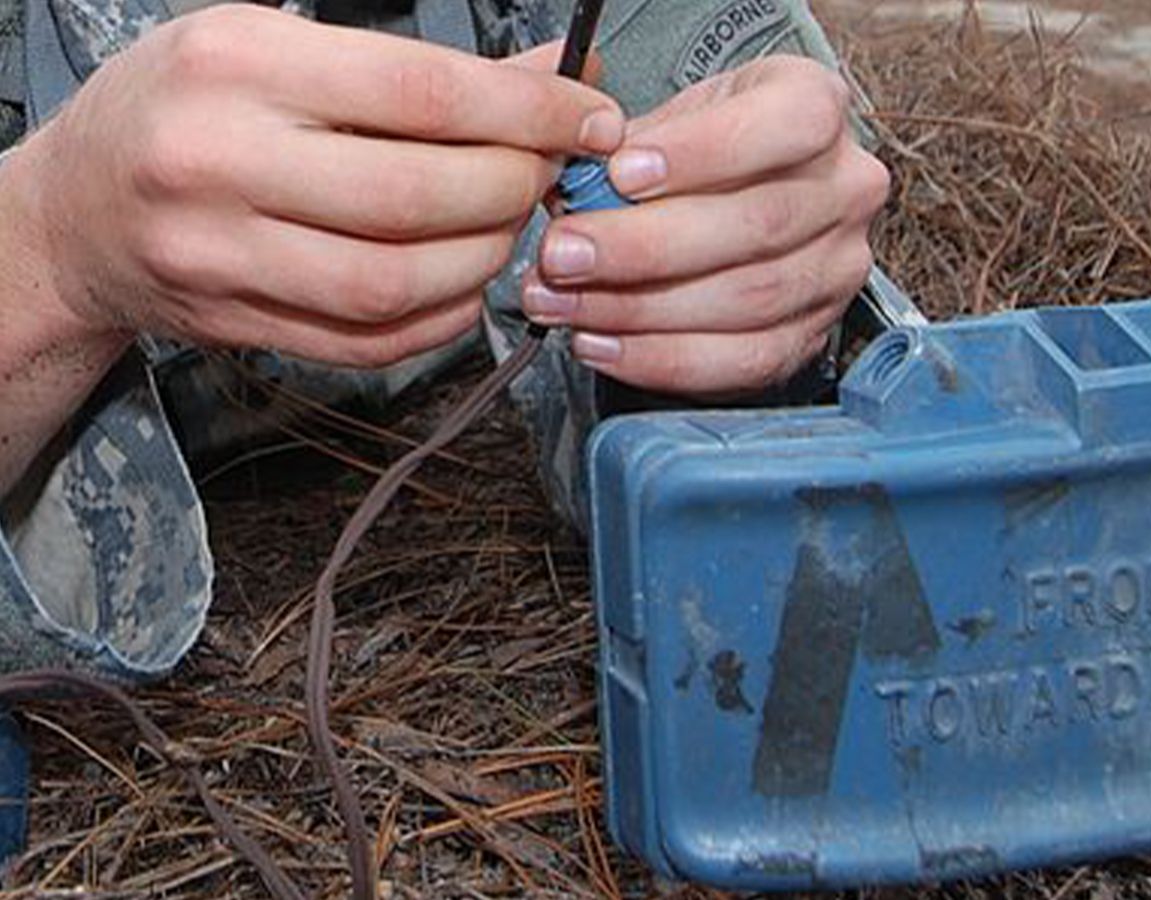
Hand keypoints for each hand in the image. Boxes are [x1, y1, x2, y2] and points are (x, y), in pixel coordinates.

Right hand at [9, 6, 622, 367]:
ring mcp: (221, 257)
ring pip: (399, 281)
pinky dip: (443, 318)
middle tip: (544, 174)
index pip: (423, 92)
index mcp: (238, 65)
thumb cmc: (190, 108)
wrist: (75, 210)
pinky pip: (372, 342)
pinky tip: (464, 282)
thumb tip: (555, 77)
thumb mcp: (282, 49)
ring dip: (485, 259)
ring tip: (505, 224)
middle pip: (419, 196)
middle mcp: (220, 162)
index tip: (590, 116)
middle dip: (513, 188)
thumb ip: (418, 71)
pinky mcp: (237, 326)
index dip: (529, 110)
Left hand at [521, 55, 889, 396]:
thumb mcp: (674, 115)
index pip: (788, 125)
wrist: (743, 193)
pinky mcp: (814, 333)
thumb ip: (630, 146)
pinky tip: (604, 342)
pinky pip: (742, 360)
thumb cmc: (706, 147)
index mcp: (818, 106)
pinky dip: (662, 359)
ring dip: (640, 309)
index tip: (621, 173)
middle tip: (565, 253)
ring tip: (567, 301)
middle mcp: (846, 188)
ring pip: (747, 300)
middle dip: (645, 246)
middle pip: (757, 226)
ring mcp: (837, 267)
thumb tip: (573, 196)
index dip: (703, 154)